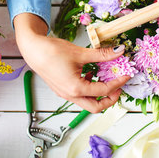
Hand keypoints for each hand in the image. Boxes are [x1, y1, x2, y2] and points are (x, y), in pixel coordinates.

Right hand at [14, 13, 129, 112]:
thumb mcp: (80, 53)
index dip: (118, 83)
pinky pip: (80, 96)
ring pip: (88, 103)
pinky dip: (90, 89)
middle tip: (119, 86)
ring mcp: (65, 94)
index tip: (126, 75)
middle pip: (96, 107)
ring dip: (99, 94)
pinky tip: (91, 74)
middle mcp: (70, 95)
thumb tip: (119, 51)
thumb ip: (102, 54)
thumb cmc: (51, 51)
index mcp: (75, 88)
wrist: (33, 50)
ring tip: (106, 78)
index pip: (103, 91)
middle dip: (110, 99)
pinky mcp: (63, 90)